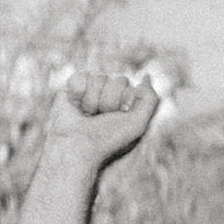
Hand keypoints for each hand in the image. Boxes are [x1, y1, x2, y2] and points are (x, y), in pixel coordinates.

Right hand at [43, 67, 160, 171]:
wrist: (78, 147)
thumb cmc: (108, 139)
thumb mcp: (137, 123)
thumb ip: (149, 99)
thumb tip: (146, 76)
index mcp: (127, 103)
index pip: (133, 87)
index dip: (125, 101)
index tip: (118, 118)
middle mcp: (111, 95)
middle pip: (118, 79)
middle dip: (110, 101)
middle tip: (102, 118)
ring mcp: (92, 90)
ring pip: (99, 77)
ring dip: (94, 100)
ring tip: (89, 115)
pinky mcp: (73, 88)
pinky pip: (81, 76)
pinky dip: (79, 92)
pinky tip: (77, 106)